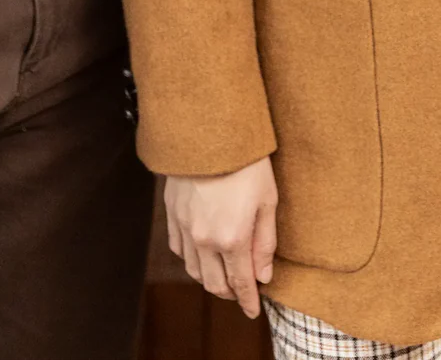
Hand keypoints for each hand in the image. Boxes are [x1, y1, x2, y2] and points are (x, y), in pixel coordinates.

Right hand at [165, 156, 277, 317]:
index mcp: (232, 238)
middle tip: (241, 292)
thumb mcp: (268, 199)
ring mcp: (185, 228)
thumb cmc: (245, 160)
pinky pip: (179, 251)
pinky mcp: (172, 214)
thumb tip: (263, 275)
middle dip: (230, 293)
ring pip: (195, 271)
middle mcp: (205, 240)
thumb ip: (265, 242)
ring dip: (210, 279)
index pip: (241, 283)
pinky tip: (202, 254)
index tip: (253, 310)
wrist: (208, 130)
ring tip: (224, 274)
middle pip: (215, 284)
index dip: (248, 301)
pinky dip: (191, 260)